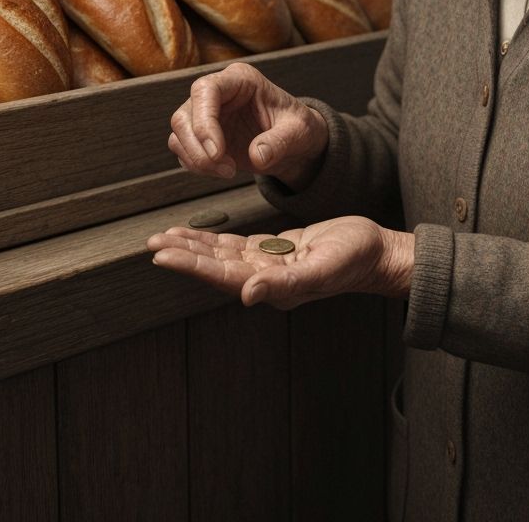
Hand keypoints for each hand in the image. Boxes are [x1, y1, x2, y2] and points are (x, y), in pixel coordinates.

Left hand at [146, 215, 414, 309]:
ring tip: (165, 238)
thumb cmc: (356, 260)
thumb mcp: (322, 268)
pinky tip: (199, 235)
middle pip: (216, 266)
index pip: (223, 275)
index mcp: (274, 286)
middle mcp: (266, 279)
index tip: (162, 255)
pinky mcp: (277, 251)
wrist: (377, 252)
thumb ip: (285, 284)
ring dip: (194, 246)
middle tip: (152, 243)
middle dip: (184, 255)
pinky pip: (238, 245)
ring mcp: (270, 265)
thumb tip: (248, 293)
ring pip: (223, 255)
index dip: (192, 265)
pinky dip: (215, 240)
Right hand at [168, 62, 328, 187]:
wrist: (295, 143)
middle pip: (184, 115)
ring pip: (179, 133)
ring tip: (229, 171)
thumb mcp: (299, 132)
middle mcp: (217, 93)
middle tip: (227, 169)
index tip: (217, 152)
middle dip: (198, 148)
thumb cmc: (297, 127)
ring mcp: (206, 114)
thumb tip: (257, 156)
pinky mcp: (201, 135)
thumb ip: (280, 142)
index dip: (204, 121)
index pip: (205, 90)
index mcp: (240, 79)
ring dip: (197, 159)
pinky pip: (183, 150)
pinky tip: (223, 170)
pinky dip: (198, 166)